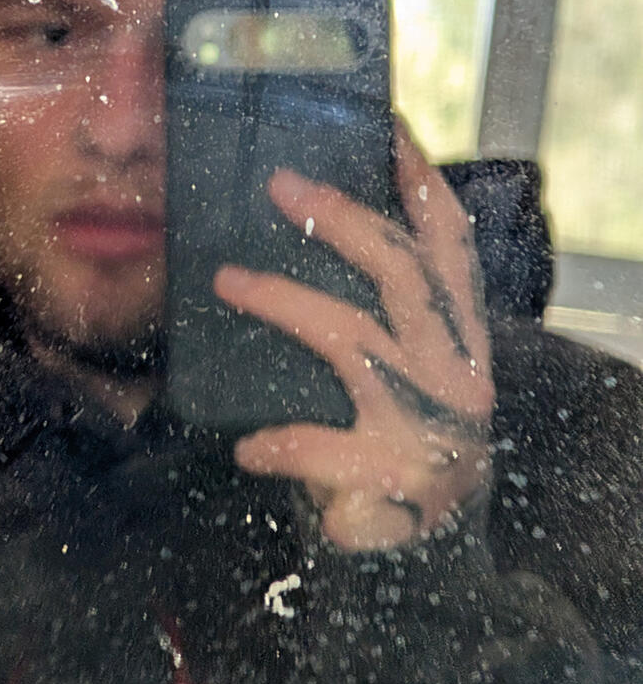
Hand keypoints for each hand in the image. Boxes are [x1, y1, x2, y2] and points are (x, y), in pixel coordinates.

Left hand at [216, 124, 493, 551]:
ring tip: (225, 278)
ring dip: (282, 299)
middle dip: (341, 218)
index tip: (386, 126)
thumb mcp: (412, 370)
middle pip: (400, 270)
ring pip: (351, 338)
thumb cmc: (406, 439)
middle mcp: (454, 367)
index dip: (421, 182)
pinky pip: (322, 445)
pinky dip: (280, 443)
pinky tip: (246, 447)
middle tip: (279, 183)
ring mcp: (430, 419)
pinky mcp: (396, 475)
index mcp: (458, 333)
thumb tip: (303, 229)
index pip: (448, 242)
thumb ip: (382, 313)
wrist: (433, 557)